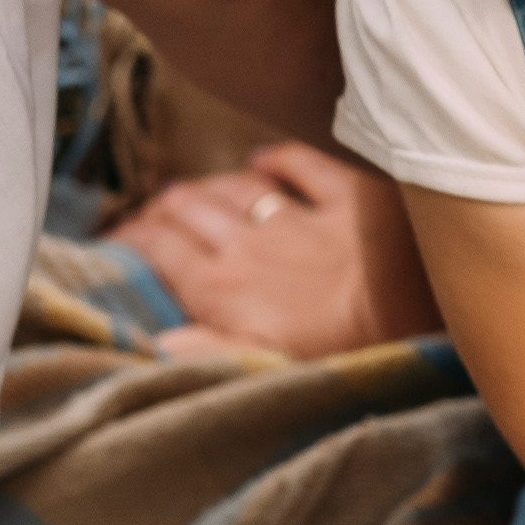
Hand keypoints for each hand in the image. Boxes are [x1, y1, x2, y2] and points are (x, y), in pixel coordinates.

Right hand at [107, 141, 438, 357]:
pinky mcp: (351, 201)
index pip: (160, 252)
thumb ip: (203, 353)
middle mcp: (251, 244)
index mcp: (222, 288)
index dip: (130, 242)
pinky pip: (306, 168)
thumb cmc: (336, 356)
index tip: (111, 243)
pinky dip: (281, 159)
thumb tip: (152, 342)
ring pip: (237, 190)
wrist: (414, 314)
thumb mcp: (259, 367)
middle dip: (161, 210)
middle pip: (191, 211)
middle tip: (145, 216)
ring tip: (188, 191)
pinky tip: (264, 157)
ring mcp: (300, 218)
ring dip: (209, 187)